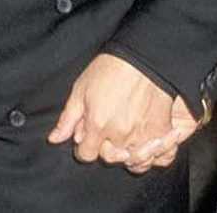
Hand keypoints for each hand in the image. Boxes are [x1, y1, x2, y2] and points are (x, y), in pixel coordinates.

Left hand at [48, 53, 192, 166]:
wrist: (144, 55)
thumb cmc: (111, 68)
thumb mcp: (82, 88)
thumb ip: (68, 118)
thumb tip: (54, 139)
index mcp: (98, 124)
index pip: (86, 154)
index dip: (85, 146)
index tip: (90, 135)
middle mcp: (119, 134)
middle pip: (110, 157)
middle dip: (106, 147)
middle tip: (110, 129)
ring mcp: (142, 134)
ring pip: (135, 160)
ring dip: (130, 152)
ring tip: (129, 136)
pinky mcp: (162, 129)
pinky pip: (161, 154)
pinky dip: (156, 152)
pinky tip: (150, 141)